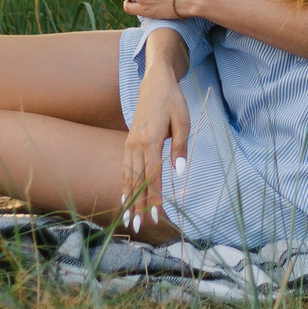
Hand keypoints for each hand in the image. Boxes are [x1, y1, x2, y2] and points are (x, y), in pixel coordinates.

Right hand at [121, 47, 190, 233]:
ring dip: (129, 199)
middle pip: (137, 181)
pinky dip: (124, 185)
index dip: (155, 198)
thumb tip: (180, 172)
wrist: (154, 82)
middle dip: (138, 205)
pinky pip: (124, 169)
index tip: (156, 216)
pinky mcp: (128, 143)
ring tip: (129, 219)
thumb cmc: (172, 101)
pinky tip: (124, 198)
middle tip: (138, 227)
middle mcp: (136, 145)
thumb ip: (180, 147)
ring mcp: (129, 144)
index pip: (152, 176)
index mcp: (151, 140)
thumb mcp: (183, 121)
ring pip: (127, 177)